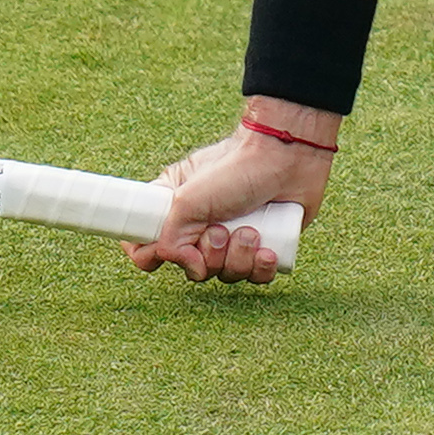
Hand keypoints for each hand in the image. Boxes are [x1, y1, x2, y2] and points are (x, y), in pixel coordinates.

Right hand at [124, 110, 336, 284]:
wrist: (286, 158)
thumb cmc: (233, 168)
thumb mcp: (185, 200)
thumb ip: (169, 240)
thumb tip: (190, 268)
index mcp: (176, 210)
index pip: (147, 246)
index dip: (154, 257)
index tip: (170, 249)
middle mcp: (204, 227)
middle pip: (193, 269)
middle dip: (210, 255)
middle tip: (221, 229)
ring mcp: (235, 238)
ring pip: (226, 274)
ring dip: (238, 257)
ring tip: (250, 230)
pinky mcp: (264, 246)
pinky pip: (256, 277)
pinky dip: (261, 267)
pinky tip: (268, 249)